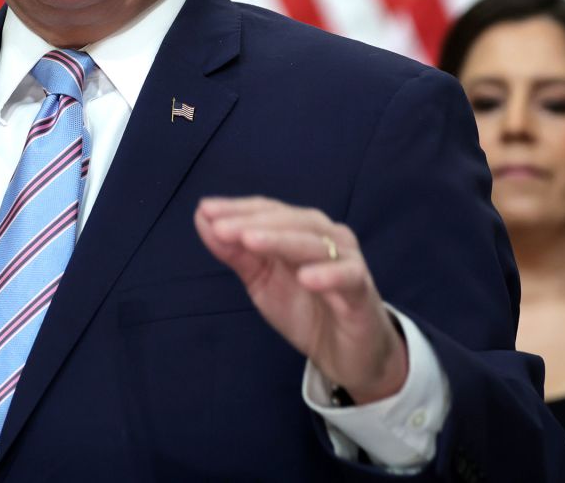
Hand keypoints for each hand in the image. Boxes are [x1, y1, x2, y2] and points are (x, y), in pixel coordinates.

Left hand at [194, 196, 407, 403]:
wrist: (347, 355)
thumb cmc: (306, 310)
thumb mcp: (262, 282)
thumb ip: (236, 252)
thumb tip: (203, 219)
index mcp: (300, 230)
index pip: (268, 211)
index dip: (238, 209)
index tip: (205, 210)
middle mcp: (326, 236)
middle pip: (290, 221)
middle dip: (253, 223)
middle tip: (221, 228)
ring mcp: (346, 260)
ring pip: (314, 244)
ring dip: (281, 241)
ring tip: (250, 242)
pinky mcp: (361, 289)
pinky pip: (347, 276)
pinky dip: (328, 275)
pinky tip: (306, 277)